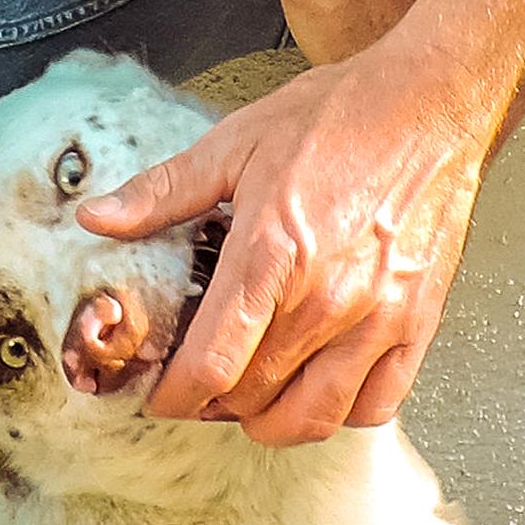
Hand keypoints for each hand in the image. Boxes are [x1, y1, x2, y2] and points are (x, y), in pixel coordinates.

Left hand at [74, 42, 495, 445]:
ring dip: (271, 421)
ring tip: (252, 399)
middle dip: (214, 402)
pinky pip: (377, 404)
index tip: (161, 395)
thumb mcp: (237, 141)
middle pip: (254, 396)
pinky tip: (319, 386)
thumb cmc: (338, 116)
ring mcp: (377, 318)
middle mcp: (325, 299)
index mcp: (271, 255)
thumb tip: (96, 218)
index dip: (175, 396)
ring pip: (313, 416)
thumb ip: (164, 191)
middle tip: (200, 384)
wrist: (428, 103)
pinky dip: (342, 412)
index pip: (211, 365)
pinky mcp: (418, 323)